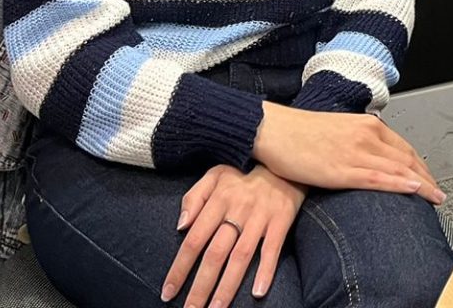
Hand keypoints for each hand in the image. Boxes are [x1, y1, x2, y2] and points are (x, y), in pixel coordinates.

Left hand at [163, 164, 303, 306]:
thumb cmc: (245, 171)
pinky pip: (272, 249)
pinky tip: (258, 292)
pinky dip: (266, 271)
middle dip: (200, 287)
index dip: (180, 268)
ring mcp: (260, 217)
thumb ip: (194, 197)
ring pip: (240, 257)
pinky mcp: (282, 220)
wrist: (284, 159)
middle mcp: (238, 210)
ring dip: (227, 286)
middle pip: (215, 254)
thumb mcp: (215, 174)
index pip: (194, 240)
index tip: (168, 292)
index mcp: (218, 200)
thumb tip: (180, 226)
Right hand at [252, 103, 444, 204]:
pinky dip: (399, 184)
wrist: (272, 130)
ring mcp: (356, 151)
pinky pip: (378, 178)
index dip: (421, 166)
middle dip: (427, 178)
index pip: (404, 148)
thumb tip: (370, 158)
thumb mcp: (338, 133)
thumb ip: (357, 143)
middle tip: (438, 194)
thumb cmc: (299, 134)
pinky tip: (414, 190)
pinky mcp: (342, 169)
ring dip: (422, 184)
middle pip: (408, 159)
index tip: (430, 179)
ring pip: (399, 169)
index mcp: (366, 125)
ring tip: (435, 198)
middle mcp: (367, 135)